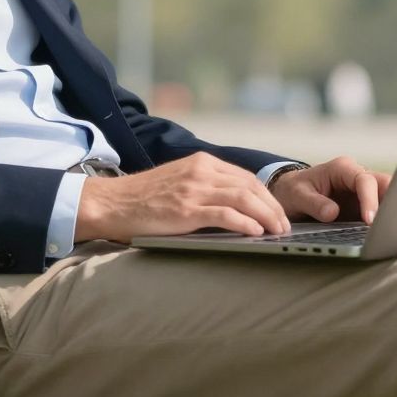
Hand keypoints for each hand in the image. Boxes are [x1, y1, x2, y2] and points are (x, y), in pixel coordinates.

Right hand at [74, 152, 292, 241]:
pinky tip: (256, 233)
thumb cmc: (142, 198)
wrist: (111, 203)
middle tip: (284, 226)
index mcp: (201, 163)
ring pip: (243, 198)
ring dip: (266, 216)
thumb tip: (233, 205)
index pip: (245, 177)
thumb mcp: (178, 181)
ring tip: (277, 231)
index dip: (266, 196)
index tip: (277, 212)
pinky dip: (245, 223)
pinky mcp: (186, 209)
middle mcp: (201, 171)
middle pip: (250, 186)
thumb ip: (204, 186)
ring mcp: (194, 189)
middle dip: (272, 207)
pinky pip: (224, 214)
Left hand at [269, 156, 393, 223]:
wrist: (289, 193)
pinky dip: (384, 221)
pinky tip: (385, 235)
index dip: (370, 200)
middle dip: (392, 202)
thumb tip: (333, 213)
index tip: (370, 220)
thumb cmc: (294, 190)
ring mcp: (362, 192)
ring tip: (392, 232)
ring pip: (387, 197)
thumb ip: (314, 203)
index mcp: (342, 169)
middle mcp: (357, 176)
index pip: (364, 180)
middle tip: (392, 224)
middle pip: (384, 184)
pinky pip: (380, 211)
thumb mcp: (297, 195)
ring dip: (391, 213)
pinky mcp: (364, 206)